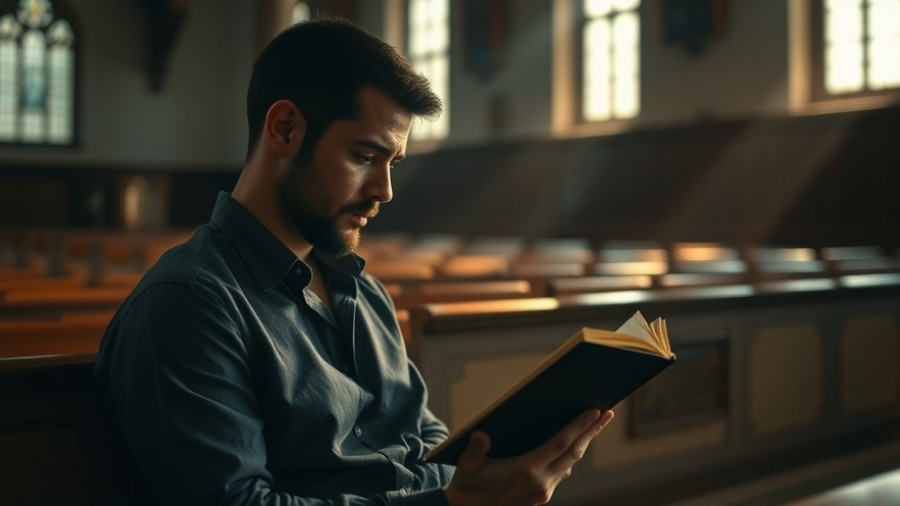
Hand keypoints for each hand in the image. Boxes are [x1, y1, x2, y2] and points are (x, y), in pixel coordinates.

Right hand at [444, 409, 613, 505]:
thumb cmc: (467, 487)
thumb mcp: (468, 466)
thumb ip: (475, 449)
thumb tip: (481, 434)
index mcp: (526, 470)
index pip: (561, 444)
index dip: (579, 427)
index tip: (595, 412)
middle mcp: (541, 482)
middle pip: (574, 453)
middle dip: (592, 432)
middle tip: (608, 413)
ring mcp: (543, 492)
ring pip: (570, 464)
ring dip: (583, 444)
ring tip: (593, 425)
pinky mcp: (542, 497)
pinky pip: (561, 472)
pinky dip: (570, 456)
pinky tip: (572, 445)